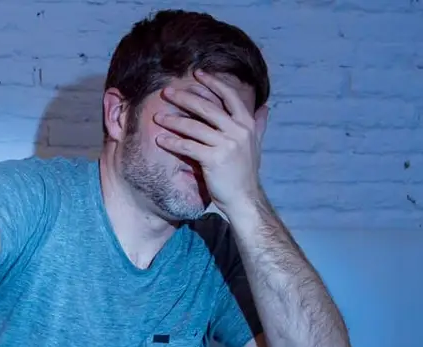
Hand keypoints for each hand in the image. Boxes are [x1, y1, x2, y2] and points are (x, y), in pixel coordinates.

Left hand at [153, 70, 264, 215]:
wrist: (244, 199)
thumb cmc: (245, 173)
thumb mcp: (255, 145)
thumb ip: (258, 125)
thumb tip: (265, 107)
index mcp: (247, 124)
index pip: (229, 96)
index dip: (213, 83)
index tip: (197, 73)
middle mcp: (238, 131)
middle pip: (207, 107)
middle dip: (184, 97)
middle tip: (166, 92)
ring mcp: (226, 144)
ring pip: (194, 126)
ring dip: (173, 120)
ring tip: (157, 117)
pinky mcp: (213, 159)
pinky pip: (188, 146)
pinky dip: (172, 142)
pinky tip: (160, 140)